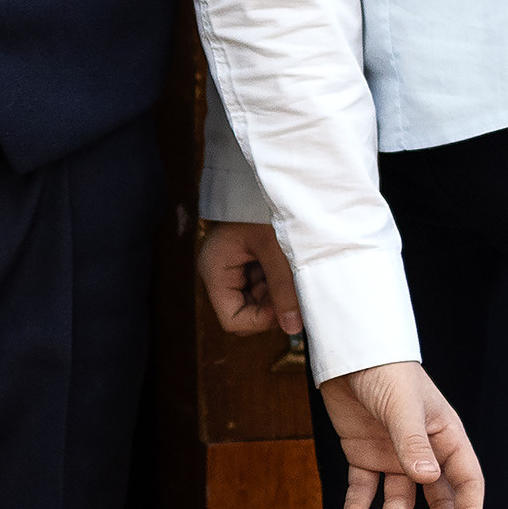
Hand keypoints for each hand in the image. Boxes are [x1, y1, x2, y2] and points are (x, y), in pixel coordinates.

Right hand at [198, 218, 302, 338]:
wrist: (269, 181)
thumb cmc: (265, 207)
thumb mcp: (277, 250)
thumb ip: (284, 289)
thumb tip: (292, 327)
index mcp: (215, 270)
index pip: (232, 319)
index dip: (260, 319)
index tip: (284, 305)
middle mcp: (219, 274)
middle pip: (244, 313)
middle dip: (270, 306)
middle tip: (291, 287)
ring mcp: (232, 270)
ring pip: (256, 302)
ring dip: (276, 294)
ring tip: (288, 270)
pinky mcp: (245, 265)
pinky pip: (261, 288)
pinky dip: (277, 283)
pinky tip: (285, 265)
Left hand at [320, 362, 484, 508]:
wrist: (349, 353)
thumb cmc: (386, 372)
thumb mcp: (403, 406)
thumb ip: (413, 443)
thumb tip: (428, 480)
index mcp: (445, 436)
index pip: (466, 479)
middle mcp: (424, 450)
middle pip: (438, 496)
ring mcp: (394, 454)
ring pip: (401, 497)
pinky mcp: (364, 454)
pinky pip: (365, 486)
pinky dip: (360, 503)